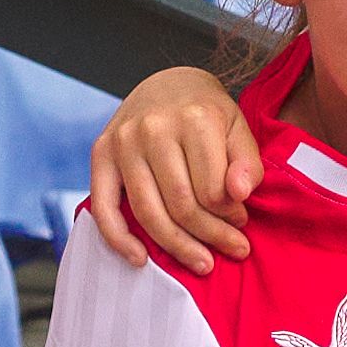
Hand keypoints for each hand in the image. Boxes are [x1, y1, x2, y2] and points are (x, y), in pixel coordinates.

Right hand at [82, 67, 268, 268]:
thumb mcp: (237, 128)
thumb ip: (247, 162)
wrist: (166, 84)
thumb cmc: (206, 113)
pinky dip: (119, 239)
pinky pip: (103, 207)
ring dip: (177, 246)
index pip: (213, 190)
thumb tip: (239, 195)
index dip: (230, 215)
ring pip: (148, 212)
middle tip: (233, 250)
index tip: (241, 222)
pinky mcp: (100, 153)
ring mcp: (122, 142)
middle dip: (210, 236)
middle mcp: (153, 128)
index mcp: (193, 119)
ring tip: (202, 262)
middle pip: (181, 205)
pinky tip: (140, 259)